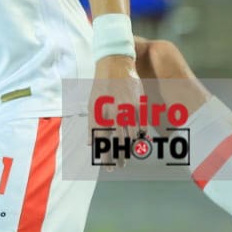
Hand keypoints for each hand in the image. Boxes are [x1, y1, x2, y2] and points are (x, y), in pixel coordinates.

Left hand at [89, 54, 143, 169]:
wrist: (115, 64)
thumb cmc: (101, 85)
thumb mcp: (92, 102)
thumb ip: (91, 124)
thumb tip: (90, 144)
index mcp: (101, 112)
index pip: (103, 140)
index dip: (105, 155)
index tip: (108, 167)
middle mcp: (114, 113)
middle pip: (118, 141)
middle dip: (118, 156)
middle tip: (119, 167)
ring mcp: (128, 109)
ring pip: (130, 135)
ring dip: (129, 149)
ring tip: (127, 159)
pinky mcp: (138, 104)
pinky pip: (141, 125)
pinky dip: (140, 135)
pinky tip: (139, 142)